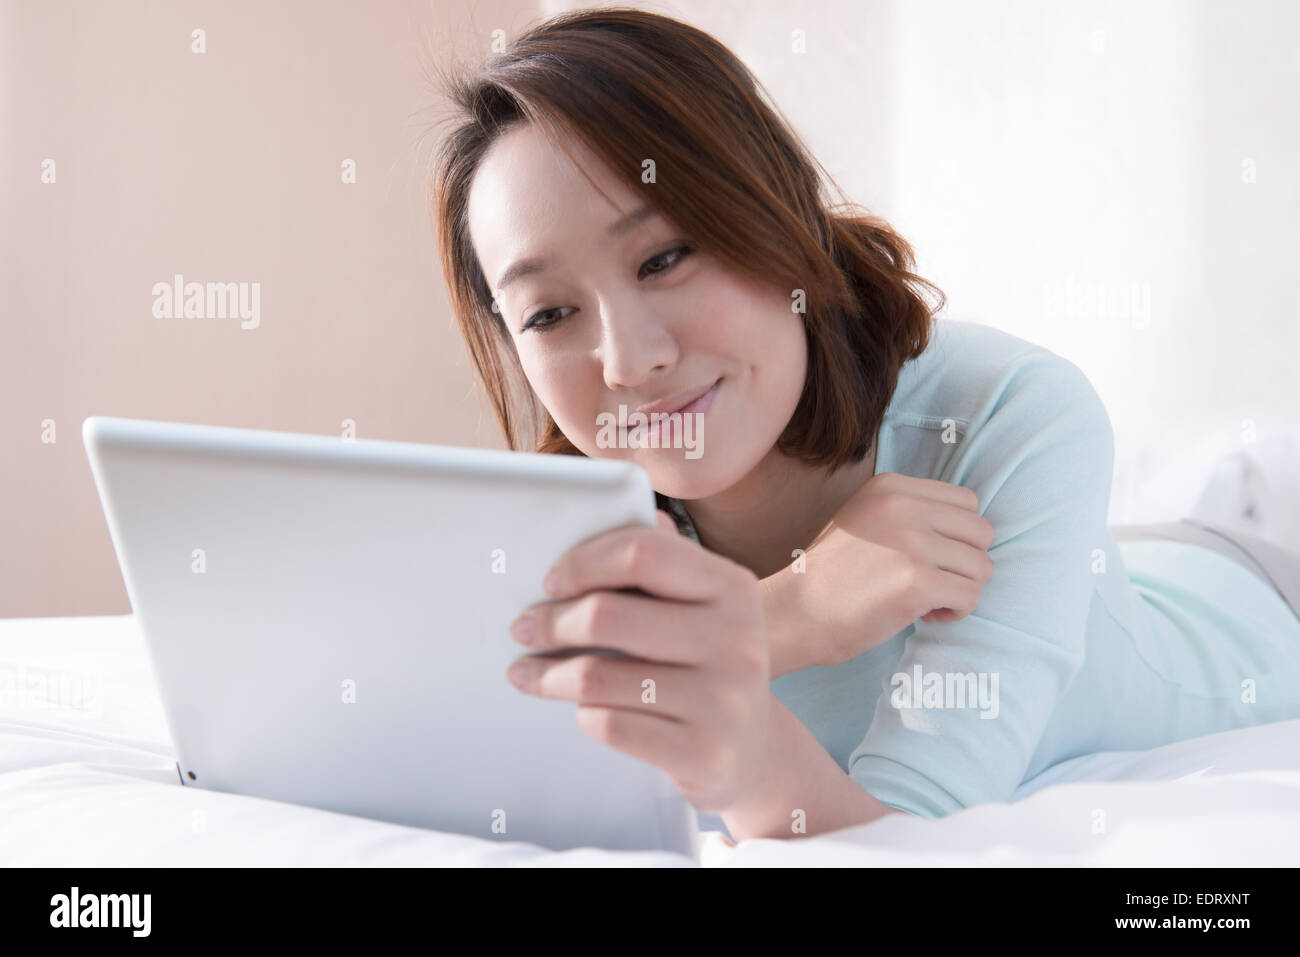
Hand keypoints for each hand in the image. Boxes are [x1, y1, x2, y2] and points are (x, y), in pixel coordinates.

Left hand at [505, 510, 771, 812]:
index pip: (642, 551)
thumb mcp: (702, 606)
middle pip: (608, 615)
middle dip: (550, 622)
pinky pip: (611, 726)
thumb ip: (660, 559)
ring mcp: (724, 700)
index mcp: (733, 586)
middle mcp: (737, 639)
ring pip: (599, 677)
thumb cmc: (706, 664)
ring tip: (525, 673)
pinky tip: (578, 711)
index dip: (583, 562)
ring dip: (547, 676)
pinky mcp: (703, 753)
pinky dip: (583, 716)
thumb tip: (592, 516)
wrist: (752, 752)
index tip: (549, 582)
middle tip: (523, 630)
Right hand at [764, 471, 994, 673]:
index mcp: (892, 487)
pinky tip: (925, 615)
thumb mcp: (864, 519)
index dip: (956, 536)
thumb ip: (910, 513)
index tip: (928, 558)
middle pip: (981, 532)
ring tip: (925, 600)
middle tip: (931, 582)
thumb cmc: (830, 575)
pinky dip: (955, 612)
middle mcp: (904, 506)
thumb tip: (969, 529)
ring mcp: (913, 543)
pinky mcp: (918, 581)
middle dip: (964, 563)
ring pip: (981, 567)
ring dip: (960, 589)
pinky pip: (970, 597)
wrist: (795, 613)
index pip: (967, 502)